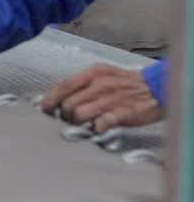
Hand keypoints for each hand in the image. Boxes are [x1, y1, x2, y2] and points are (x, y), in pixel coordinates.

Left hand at [41, 64, 162, 130]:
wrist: (157, 88)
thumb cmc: (126, 83)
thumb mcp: (103, 74)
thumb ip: (83, 82)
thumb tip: (61, 94)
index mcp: (93, 73)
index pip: (64, 85)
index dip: (51, 98)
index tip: (44, 107)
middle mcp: (100, 85)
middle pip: (68, 103)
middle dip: (65, 114)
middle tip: (69, 117)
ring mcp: (110, 99)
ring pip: (79, 114)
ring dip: (77, 122)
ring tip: (83, 123)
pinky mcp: (122, 114)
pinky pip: (100, 124)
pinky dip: (95, 128)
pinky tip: (98, 128)